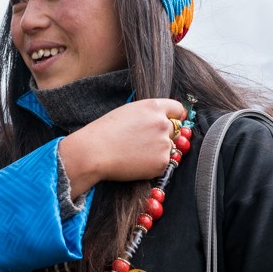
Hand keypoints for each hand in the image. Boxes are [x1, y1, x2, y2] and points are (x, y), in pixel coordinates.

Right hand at [57, 98, 181, 193]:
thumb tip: (161, 121)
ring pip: (169, 148)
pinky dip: (152, 165)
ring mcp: (164, 143)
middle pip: (175, 130)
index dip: (175, 117)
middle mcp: (162, 123)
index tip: (172, 123)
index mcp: (153, 107)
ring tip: (135, 153)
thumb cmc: (104, 131)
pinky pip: (163, 163)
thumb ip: (147, 114)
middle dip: (164, 135)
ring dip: (158, 151)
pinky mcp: (162, 162)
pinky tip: (135, 162)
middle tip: (144, 142)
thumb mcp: (127, 112)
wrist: (94, 152)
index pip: (178, 109)